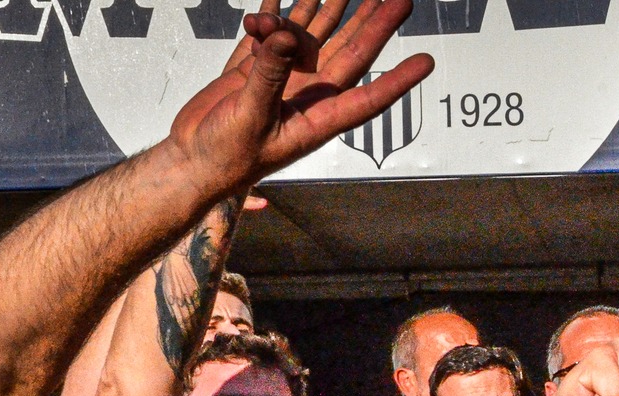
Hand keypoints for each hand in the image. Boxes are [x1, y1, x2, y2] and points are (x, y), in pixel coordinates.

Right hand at [164, 0, 433, 197]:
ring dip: (333, 7)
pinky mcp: (256, 67)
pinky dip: (282, 8)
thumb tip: (287, 35)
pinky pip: (275, 31)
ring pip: (315, 35)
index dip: (398, 80)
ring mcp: (283, 78)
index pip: (368, 96)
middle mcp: (308, 94)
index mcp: (318, 118)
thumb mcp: (250, 117)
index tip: (427, 61)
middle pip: (351, 52)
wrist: (191, 158)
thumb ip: (269, 75)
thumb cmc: (226, 155)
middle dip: (375, 24)